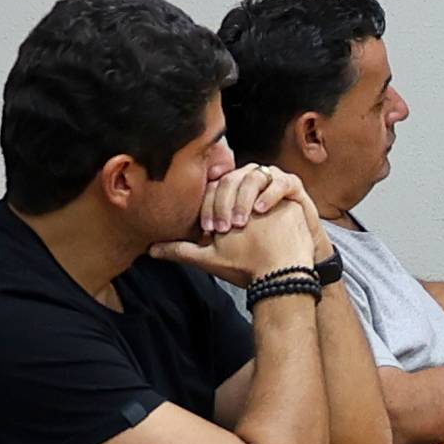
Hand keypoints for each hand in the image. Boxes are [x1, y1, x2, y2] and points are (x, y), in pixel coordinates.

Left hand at [173, 165, 323, 281]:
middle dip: (226, 203)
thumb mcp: (211, 255)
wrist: (287, 269)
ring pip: (255, 175)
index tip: (209, 229)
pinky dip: (270, 194)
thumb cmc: (250, 260)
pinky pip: (282, 181)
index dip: (209, 206)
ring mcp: (271, 184)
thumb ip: (182, 250)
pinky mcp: (292, 189)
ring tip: (244, 221)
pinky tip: (261, 211)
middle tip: (226, 228)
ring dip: (246, 198)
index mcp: (229, 196)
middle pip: (232, 179)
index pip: (214, 189)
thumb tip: (150, 250)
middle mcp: (248, 185)